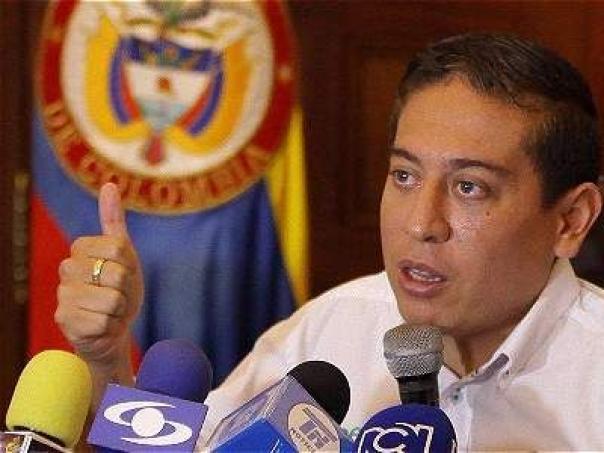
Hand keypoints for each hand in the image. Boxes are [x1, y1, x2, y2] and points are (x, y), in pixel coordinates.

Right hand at [55, 182, 143, 379]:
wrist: (113, 327)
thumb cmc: (120, 289)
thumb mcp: (125, 255)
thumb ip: (114, 221)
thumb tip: (109, 184)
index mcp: (81, 248)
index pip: (119, 247)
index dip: (129, 265)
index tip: (122, 273)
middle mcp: (66, 268)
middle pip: (116, 274)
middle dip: (126, 290)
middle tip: (117, 295)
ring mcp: (63, 294)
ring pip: (111, 300)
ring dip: (119, 310)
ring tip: (110, 311)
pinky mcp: (64, 319)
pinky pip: (103, 320)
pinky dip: (111, 326)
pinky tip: (102, 325)